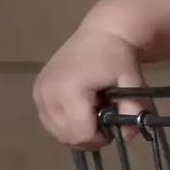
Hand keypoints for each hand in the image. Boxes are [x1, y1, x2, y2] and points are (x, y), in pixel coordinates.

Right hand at [32, 28, 148, 148]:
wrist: (101, 33)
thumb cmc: (117, 56)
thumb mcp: (132, 81)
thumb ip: (133, 108)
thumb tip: (129, 136)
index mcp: (69, 90)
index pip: (80, 134)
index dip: (100, 137)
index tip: (113, 123)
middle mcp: (47, 93)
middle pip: (66, 136)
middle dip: (89, 135)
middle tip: (105, 117)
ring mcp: (38, 93)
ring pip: (56, 132)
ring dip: (77, 129)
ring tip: (93, 110)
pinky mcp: (36, 92)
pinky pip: (49, 121)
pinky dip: (65, 122)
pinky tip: (80, 107)